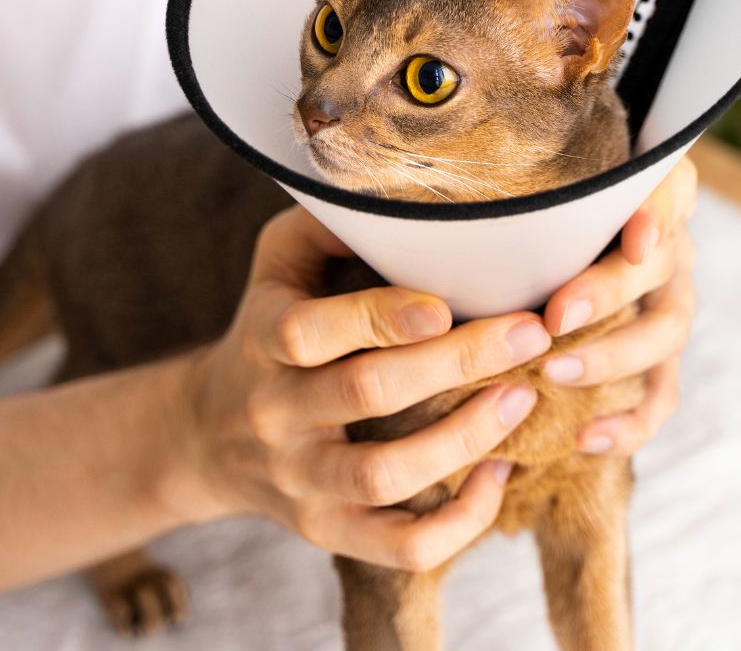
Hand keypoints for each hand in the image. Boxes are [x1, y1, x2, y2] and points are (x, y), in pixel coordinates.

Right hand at [173, 206, 553, 572]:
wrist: (211, 435)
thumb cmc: (266, 327)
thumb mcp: (274, 264)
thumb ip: (323, 225)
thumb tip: (397, 194)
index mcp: (263, 338)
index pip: (310, 332)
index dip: (378, 318)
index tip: (445, 304)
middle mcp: (277, 414)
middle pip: (366, 395)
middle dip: (455, 365)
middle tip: (529, 333)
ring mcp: (301, 480)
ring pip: (383, 478)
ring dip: (463, 442)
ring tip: (523, 398)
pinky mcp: (328, 530)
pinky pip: (397, 546)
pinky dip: (458, 524)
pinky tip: (501, 473)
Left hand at [540, 156, 697, 454]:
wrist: (549, 264)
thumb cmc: (530, 222)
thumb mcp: (531, 197)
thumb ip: (524, 196)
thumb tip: (464, 211)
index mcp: (644, 198)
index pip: (669, 192)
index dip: (658, 215)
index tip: (633, 240)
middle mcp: (665, 250)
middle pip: (660, 267)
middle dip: (608, 292)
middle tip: (555, 317)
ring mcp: (668, 305)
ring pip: (665, 334)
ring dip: (613, 356)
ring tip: (556, 372)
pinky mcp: (660, 360)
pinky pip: (660, 395)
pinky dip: (629, 422)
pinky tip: (584, 438)